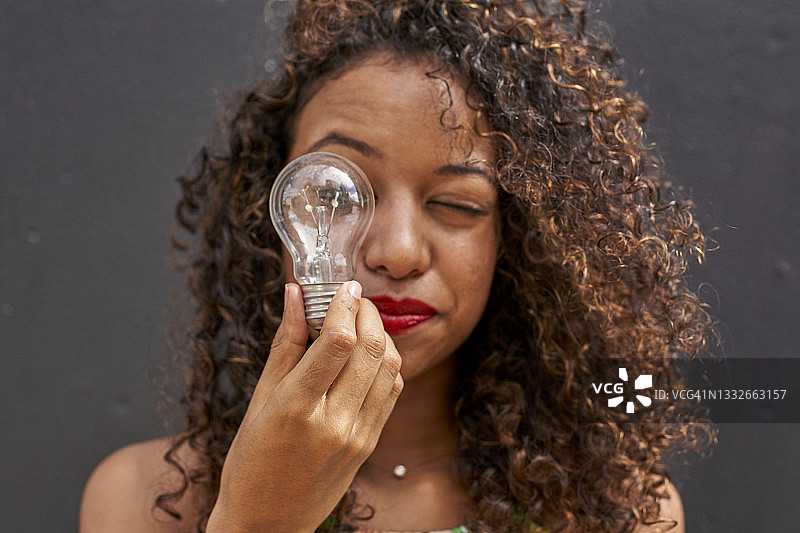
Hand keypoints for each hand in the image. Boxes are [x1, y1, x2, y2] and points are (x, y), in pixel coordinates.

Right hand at [206, 281, 403, 532]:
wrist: (268, 522)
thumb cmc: (251, 462)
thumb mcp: (258, 400)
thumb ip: (284, 344)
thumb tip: (295, 296)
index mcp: (297, 408)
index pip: (337, 341)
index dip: (346, 304)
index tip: (344, 286)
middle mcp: (334, 422)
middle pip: (371, 349)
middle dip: (368, 312)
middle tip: (355, 298)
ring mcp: (358, 436)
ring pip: (390, 368)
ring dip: (382, 334)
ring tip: (362, 322)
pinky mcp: (371, 445)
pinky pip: (392, 392)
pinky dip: (386, 363)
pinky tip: (369, 354)